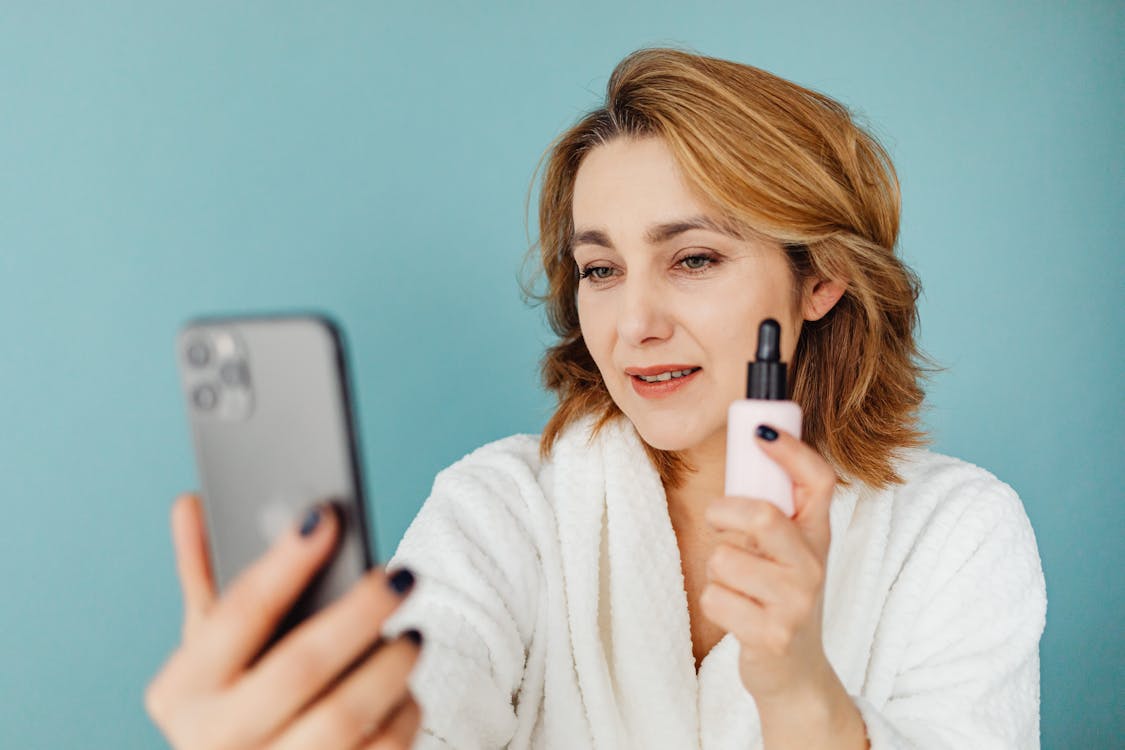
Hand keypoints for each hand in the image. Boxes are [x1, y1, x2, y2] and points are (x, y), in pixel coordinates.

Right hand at [145, 494, 422, 749]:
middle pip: (300, 666)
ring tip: (413, 634)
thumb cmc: (235, 707)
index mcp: (183, 692)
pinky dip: (402, 715)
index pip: (236, 614)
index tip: (326, 516)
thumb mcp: (209, 655)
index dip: (284, 562)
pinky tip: (406, 690)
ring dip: (390, 667)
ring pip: (345, 717)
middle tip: (402, 576)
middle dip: (358, 613)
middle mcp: (215, 740)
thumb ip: (205, 579)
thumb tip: (191, 501)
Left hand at [701, 424, 838, 703]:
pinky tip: (736, 614)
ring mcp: (795, 603)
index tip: (760, 430)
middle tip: (717, 518)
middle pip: (762, 516)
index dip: (791, 450)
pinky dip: (713, 603)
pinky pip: (714, 598)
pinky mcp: (770, 635)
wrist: (796, 673)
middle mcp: (813, 566)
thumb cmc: (781, 598)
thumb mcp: (787, 551)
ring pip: (724, 560)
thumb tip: (749, 446)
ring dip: (717, 569)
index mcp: (817, 536)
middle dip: (724, 511)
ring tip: (736, 584)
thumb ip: (772, 510)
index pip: (818, 480)